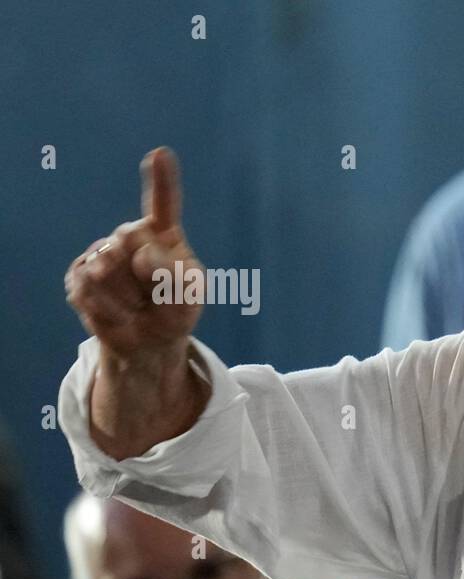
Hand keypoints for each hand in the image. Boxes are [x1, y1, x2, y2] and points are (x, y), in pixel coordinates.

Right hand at [64, 147, 204, 364]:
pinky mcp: (79, 275)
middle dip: (145, 276)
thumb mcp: (188, 299)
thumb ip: (173, 276)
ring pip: (106, 268)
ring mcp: (100, 254)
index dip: (161, 180)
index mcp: (164, 236)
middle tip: (154, 296)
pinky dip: (110, 310)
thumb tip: (142, 254)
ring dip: (128, 298)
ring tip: (137, 305)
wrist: (148, 342)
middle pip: (128, 238)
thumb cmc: (174, 313)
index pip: (163, 205)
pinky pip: (89, 290)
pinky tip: (118, 313)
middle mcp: (130, 237)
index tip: (160, 154)